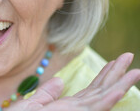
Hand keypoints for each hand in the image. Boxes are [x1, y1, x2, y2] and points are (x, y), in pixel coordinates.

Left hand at [8, 53, 139, 110]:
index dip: (104, 76)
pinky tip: (118, 90)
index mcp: (67, 106)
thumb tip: (60, 81)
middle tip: (128, 56)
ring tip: (135, 71)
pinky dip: (108, 100)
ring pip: (103, 98)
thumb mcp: (31, 104)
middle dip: (116, 74)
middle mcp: (76, 110)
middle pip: (101, 90)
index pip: (91, 90)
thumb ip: (46, 93)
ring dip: (120, 84)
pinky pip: (95, 108)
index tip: (113, 62)